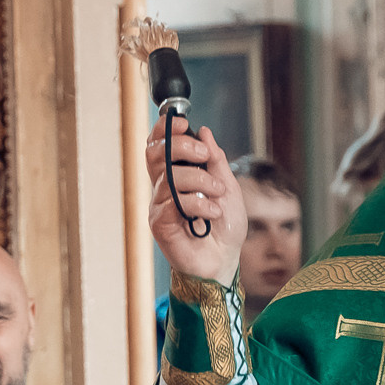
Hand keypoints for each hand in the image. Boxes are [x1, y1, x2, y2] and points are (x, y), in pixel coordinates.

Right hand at [143, 118, 246, 282]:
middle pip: (157, 154)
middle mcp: (163, 188)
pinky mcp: (160, 223)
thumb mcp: (228, 186)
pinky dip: (198, 204)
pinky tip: (211, 214)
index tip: (183, 123)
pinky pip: (174, 202)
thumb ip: (215, 160)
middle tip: (204, 156)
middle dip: (182, 147)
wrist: (225, 260)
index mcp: (176, 176)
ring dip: (199, 181)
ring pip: (169, 177)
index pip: (159, 146)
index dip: (164, 130)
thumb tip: (204, 132)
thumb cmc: (224, 228)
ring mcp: (159, 205)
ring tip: (217, 195)